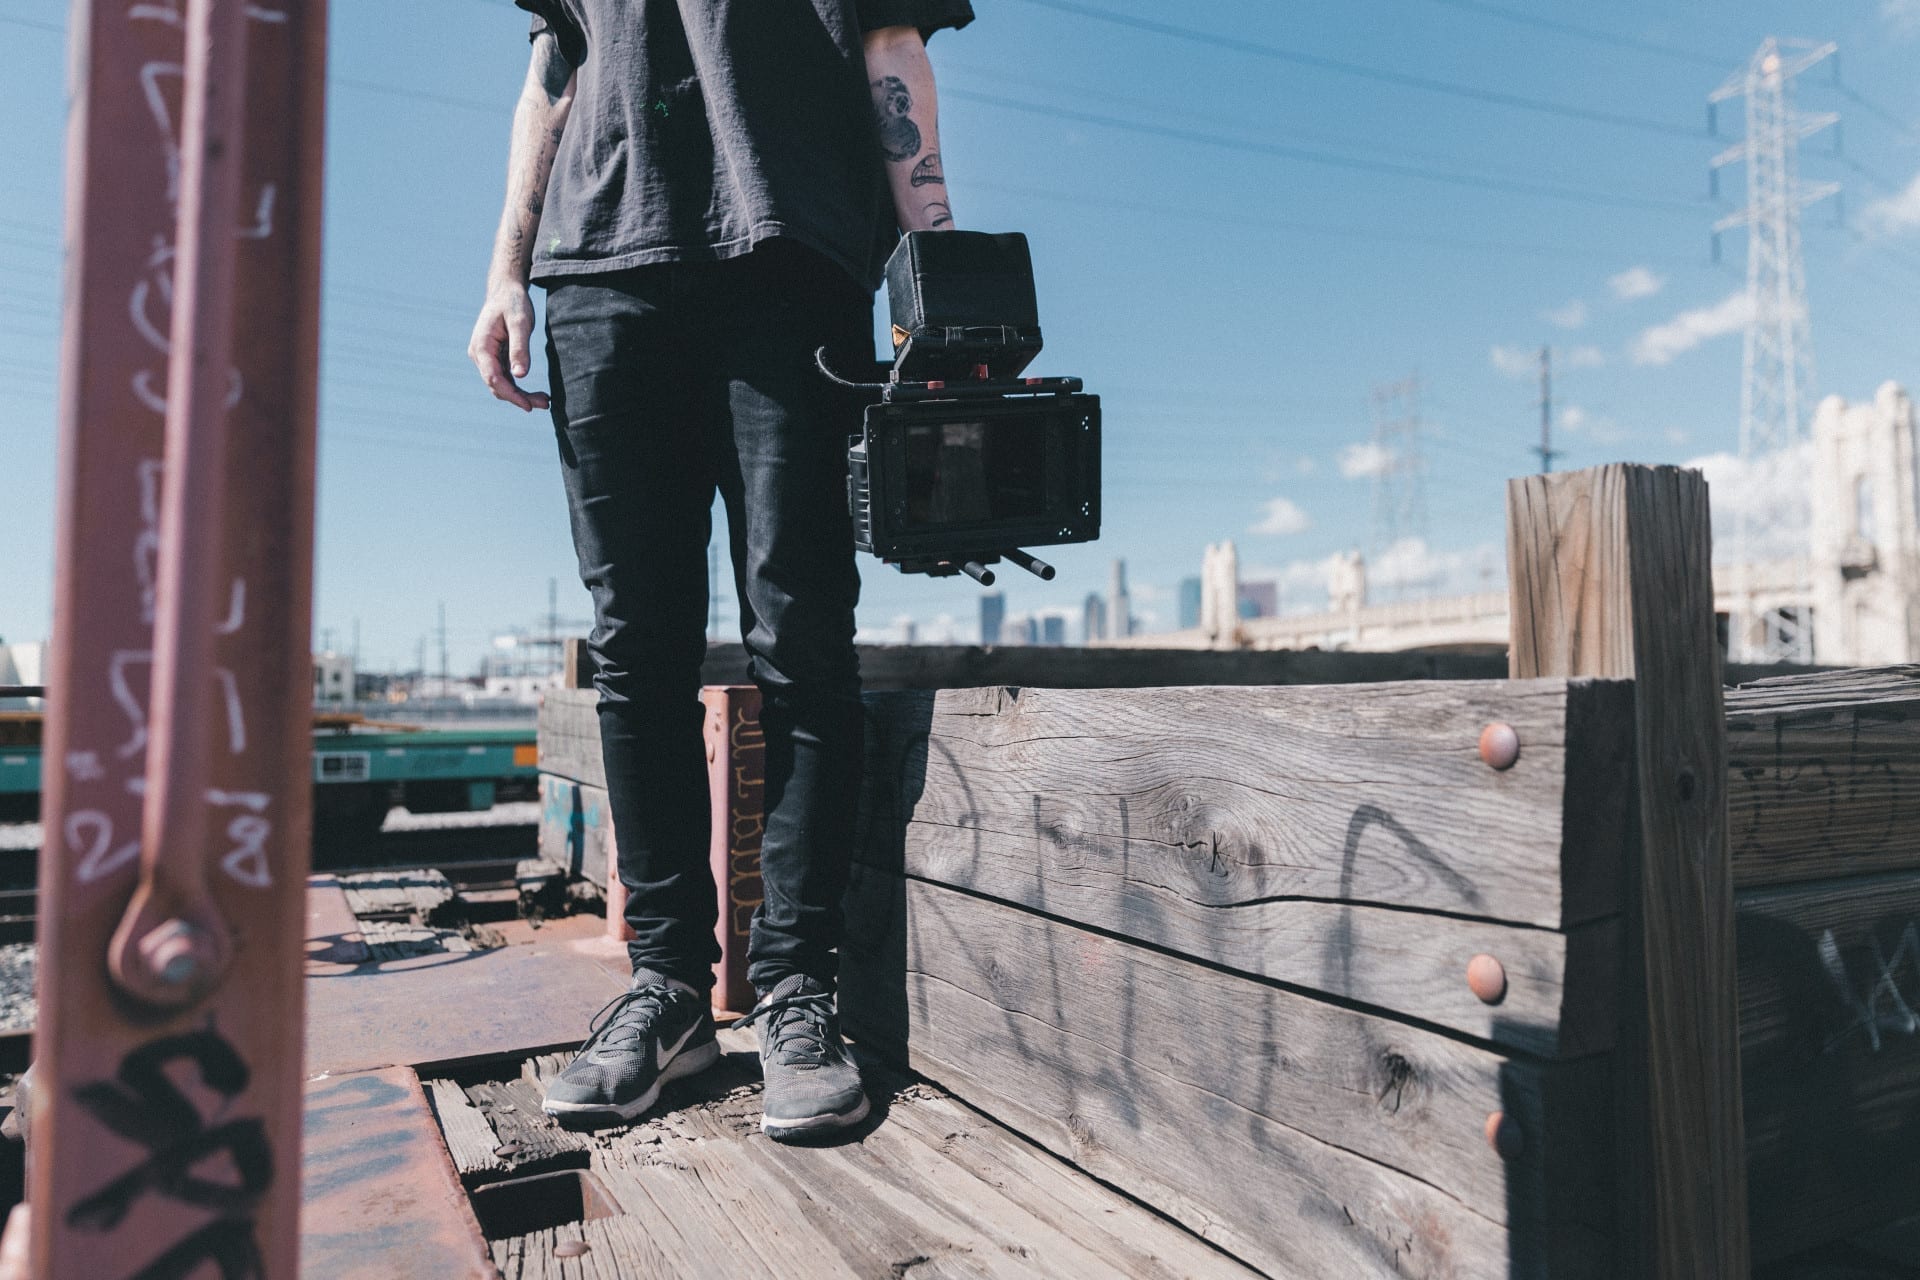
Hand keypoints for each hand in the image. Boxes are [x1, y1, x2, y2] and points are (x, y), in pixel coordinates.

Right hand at [468, 280, 548, 410]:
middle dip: (519, 398)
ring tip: (545, 401)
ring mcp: (486, 358)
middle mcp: (480, 355)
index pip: (493, 378)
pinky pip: (505, 379)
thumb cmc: (513, 303)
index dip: (511, 394)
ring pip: (501, 385)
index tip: (528, 406)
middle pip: (497, 385)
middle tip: (545, 404)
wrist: (506, 291)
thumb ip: (519, 349)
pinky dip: (519, 388)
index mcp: (482, 347)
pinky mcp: (495, 359)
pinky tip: (536, 394)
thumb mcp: (520, 323)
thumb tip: (520, 376)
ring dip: (521, 395)